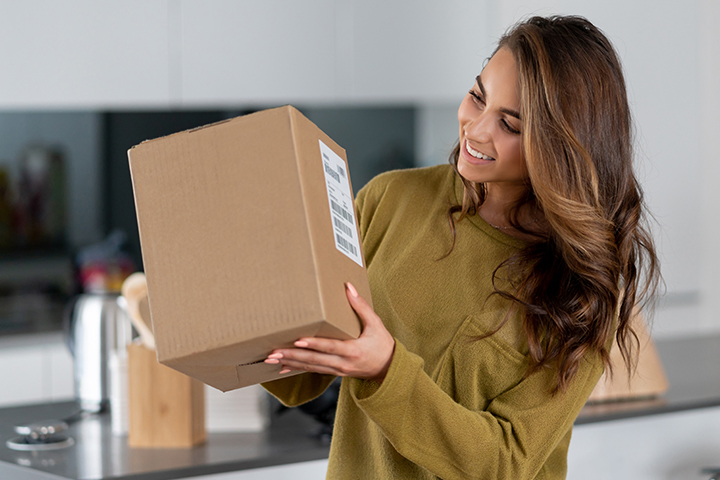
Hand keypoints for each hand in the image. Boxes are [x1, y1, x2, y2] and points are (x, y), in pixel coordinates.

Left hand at [264, 283, 394, 381]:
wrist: (388, 368)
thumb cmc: (382, 344)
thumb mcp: (376, 324)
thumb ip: (361, 306)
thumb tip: (348, 287)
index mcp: (353, 350)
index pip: (330, 347)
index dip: (313, 344)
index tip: (298, 341)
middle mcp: (343, 362)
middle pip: (314, 360)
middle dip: (292, 356)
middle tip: (273, 353)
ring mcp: (337, 370)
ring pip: (310, 367)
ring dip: (290, 362)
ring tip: (272, 358)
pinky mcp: (334, 372)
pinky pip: (313, 370)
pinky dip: (297, 369)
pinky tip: (282, 367)